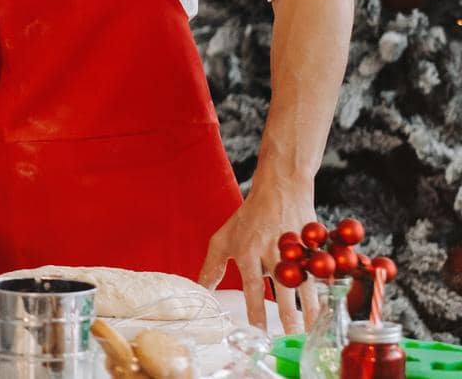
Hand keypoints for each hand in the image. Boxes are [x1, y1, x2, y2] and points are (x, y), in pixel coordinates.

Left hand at [198, 178, 316, 332]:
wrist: (280, 189)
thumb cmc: (247, 218)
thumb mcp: (223, 239)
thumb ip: (211, 268)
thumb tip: (200, 292)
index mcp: (248, 252)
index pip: (253, 288)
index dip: (256, 312)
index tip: (260, 333)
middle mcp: (272, 253)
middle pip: (283, 291)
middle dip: (289, 318)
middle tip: (292, 340)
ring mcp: (295, 251)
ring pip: (306, 286)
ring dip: (311, 312)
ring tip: (314, 332)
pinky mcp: (312, 248)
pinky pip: (322, 275)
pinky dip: (327, 294)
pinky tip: (331, 310)